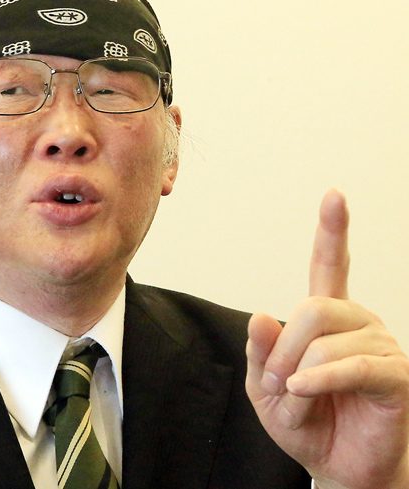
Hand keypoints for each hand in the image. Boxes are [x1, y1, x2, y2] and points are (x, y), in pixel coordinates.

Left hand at [246, 189, 408, 488]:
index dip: (332, 230)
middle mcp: (356, 320)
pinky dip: (321, 379)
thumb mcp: (265, 387)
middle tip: (278, 382)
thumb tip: (261, 314)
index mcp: (326, 316)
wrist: (338, 466)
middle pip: (310, 308)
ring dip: (298, 373)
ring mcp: (380, 343)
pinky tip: (304, 390)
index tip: (334, 195)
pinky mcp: (395, 374)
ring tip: (298, 397)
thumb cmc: (306, 422)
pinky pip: (350, 365)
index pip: (329, 264)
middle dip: (282, 350)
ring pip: (324, 340)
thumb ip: (261, 351)